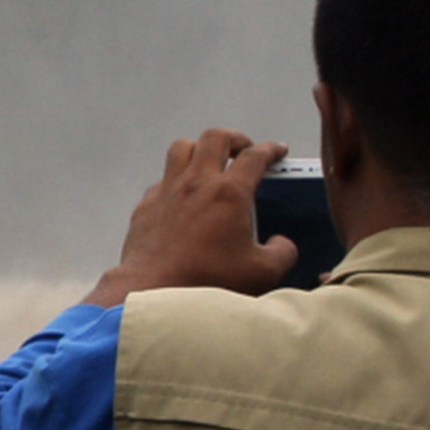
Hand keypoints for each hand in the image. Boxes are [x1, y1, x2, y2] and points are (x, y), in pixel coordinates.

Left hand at [86, 129, 295, 306]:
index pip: (255, 156)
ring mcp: (167, 191)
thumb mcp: (263, 272)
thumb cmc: (208, 281)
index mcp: (229, 193)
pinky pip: (163, 178)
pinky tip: (184, 195)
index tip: (277, 151)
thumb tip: (282, 243)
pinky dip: (176, 178)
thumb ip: (283, 253)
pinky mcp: (146, 205)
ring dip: (201, 149)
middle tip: (245, 150)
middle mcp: (197, 183)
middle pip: (215, 138)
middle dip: (235, 139)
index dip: (271, 149)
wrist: (155, 291)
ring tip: (212, 162)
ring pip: (182, 147)